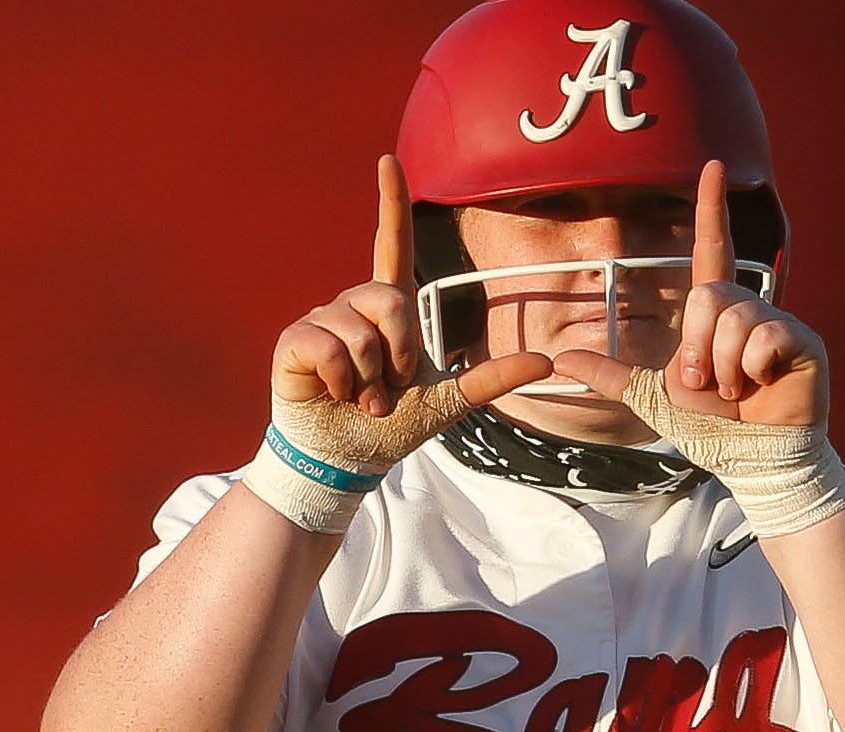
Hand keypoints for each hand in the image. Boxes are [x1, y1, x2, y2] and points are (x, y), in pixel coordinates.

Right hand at [246, 156, 549, 533]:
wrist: (347, 459)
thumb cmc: (391, 426)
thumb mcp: (449, 401)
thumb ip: (492, 377)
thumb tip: (549, 362)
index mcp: (389, 310)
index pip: (392, 244)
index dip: (390, 203)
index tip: (389, 160)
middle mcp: (355, 305)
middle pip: (390, 300)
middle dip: (400, 353)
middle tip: (391, 388)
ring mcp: (322, 319)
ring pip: (360, 330)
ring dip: (371, 377)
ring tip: (363, 398)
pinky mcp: (295, 340)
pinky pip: (329, 346)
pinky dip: (342, 381)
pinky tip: (336, 394)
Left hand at [551, 161, 827, 429]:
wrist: (751, 460)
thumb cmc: (711, 427)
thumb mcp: (653, 398)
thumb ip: (613, 376)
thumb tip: (561, 359)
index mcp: (714, 313)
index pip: (712, 248)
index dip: (711, 208)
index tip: (712, 166)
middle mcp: (747, 308)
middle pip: (708, 296)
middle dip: (698, 348)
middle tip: (709, 384)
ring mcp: (778, 323)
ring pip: (734, 320)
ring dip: (724, 368)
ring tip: (737, 392)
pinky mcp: (803, 341)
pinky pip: (765, 338)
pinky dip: (752, 370)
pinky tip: (763, 386)